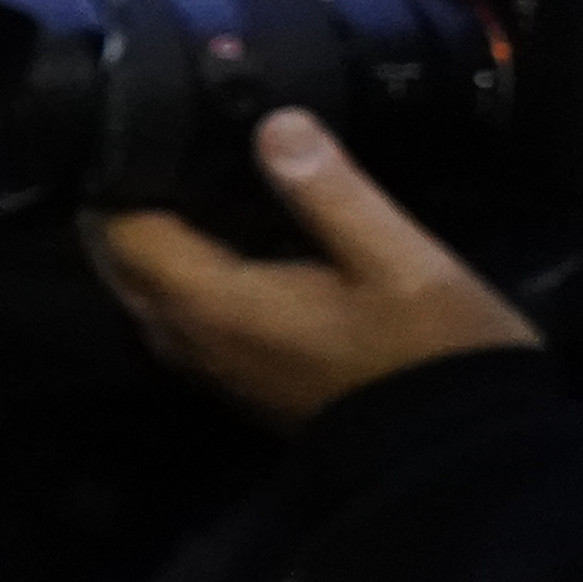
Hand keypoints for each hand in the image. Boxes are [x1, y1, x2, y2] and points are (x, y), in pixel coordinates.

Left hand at [85, 107, 536, 427]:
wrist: (464, 459)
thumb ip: (329, 191)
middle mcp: (194, 341)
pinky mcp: (243, 382)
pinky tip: (228, 243)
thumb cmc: (435, 353)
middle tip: (162, 149)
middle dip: (126, 211)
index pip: (123, 235)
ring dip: (152, 248)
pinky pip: (182, 320)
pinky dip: (182, 279)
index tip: (139, 130)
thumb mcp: (398, 260)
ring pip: (148, 296)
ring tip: (189, 184)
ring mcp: (215, 369)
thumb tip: (274, 123)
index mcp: (215, 304)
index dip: (118, 182)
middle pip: (123, 267)